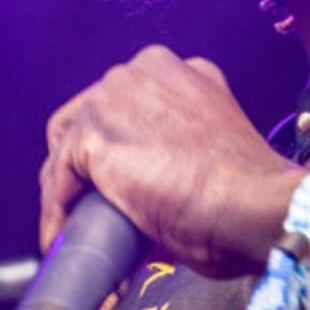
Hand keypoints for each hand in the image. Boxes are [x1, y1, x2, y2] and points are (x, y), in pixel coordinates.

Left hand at [39, 45, 306, 278]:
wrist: (253, 204)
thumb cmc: (250, 194)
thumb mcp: (214, 158)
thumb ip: (177, 160)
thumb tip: (145, 205)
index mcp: (182, 74)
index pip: (127, 104)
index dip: (116, 144)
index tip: (114, 178)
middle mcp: (146, 73)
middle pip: (89, 115)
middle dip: (82, 160)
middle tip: (84, 204)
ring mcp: (116, 98)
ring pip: (67, 144)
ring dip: (64, 186)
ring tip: (69, 226)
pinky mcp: (94, 133)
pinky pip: (59, 177)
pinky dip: (55, 210)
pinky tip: (59, 237)